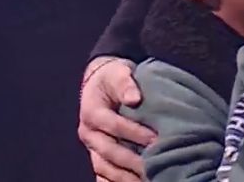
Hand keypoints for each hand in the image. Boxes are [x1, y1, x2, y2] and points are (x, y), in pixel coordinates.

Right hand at [79, 57, 153, 181]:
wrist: (100, 85)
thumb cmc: (113, 78)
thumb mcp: (118, 72)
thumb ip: (126, 83)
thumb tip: (134, 98)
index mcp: (92, 113)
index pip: (114, 126)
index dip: (134, 133)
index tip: (156, 139)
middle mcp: (88, 133)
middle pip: (109, 152)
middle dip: (133, 161)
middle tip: (155, 166)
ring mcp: (91, 148)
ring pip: (105, 168)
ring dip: (125, 177)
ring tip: (147, 179)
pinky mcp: (96, 156)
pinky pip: (103, 175)